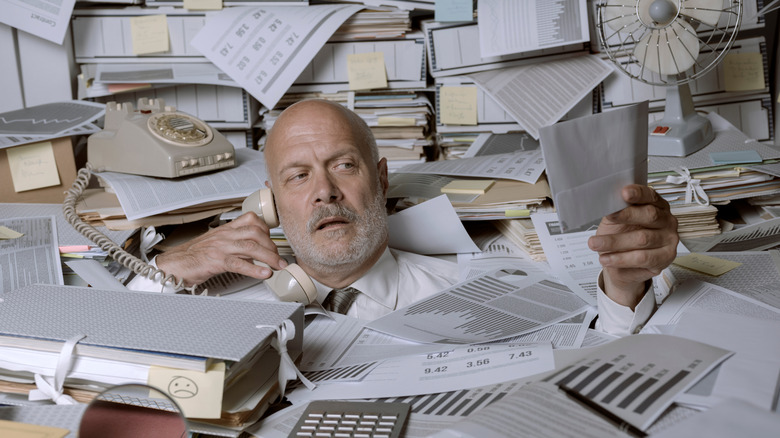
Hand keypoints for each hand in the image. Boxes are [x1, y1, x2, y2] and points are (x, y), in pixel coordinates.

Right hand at [155, 212, 287, 285]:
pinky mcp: (215, 261)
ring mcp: (220, 247)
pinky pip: (239, 263)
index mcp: (225, 229)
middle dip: (272, 246)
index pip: (251, 220)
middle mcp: (224, 235)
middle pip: (256, 233)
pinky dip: (255, 269)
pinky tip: (264, 273)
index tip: (273, 240)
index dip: (266, 229)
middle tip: (279, 258)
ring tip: (278, 266)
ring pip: (251, 247)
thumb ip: (235, 245)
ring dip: (269, 257)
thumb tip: (254, 254)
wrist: (173, 264)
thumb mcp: (217, 244)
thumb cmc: (194, 256)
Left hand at [587, 185, 677, 308]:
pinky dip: (620, 258)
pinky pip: (642, 258)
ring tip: (595, 244)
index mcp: (656, 205)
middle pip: (650, 215)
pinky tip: (606, 258)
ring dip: (615, 241)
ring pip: (642, 239)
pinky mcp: (665, 258)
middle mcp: (666, 220)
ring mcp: (668, 239)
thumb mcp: (614, 220)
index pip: (650, 195)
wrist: (621, 263)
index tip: (624, 192)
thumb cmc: (620, 235)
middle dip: (625, 215)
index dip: (638, 193)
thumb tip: (606, 203)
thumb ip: (615, 210)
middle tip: (608, 217)